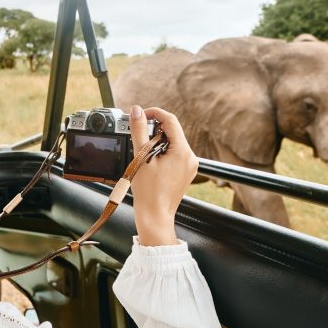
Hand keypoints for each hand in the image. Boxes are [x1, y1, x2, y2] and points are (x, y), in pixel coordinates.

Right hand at [128, 105, 198, 244]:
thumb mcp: (141, 157)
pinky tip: (152, 164)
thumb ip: (138, 131)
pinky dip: (163, 153)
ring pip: (173, 143)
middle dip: (154, 131)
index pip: (170, 120)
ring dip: (157, 143)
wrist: (155, 215)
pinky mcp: (186, 172)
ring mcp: (190, 166)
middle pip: (172, 132)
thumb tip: (137, 111)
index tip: (141, 115)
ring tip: (145, 157)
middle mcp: (190, 157)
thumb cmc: (148, 192)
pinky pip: (175, 154)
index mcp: (182, 151)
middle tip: (139, 138)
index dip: (154, 113)